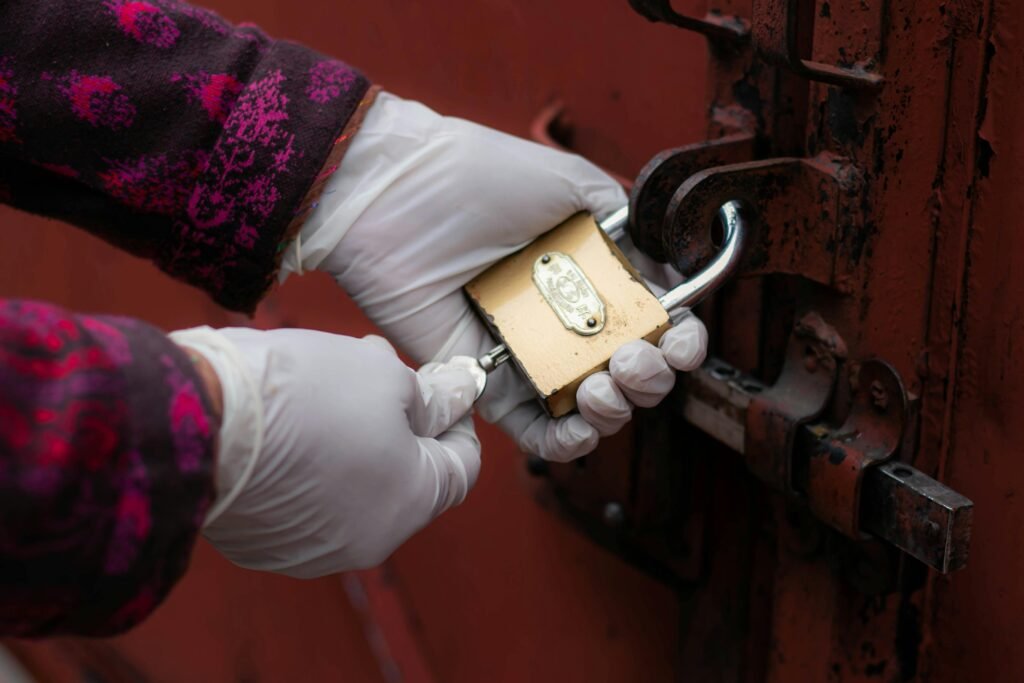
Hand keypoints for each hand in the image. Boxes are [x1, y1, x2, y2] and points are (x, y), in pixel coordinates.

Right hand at [170, 326, 479, 577]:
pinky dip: (310, 463)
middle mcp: (368, 540)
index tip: (441, 383)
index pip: (461, 465)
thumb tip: (460, 396)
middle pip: (406, 476)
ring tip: (324, 385)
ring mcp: (311, 549)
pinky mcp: (263, 543)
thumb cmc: (303, 394)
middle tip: (375, 368)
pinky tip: (287, 422)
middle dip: (399, 419)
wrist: (195, 420)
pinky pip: (306, 500)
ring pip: (355, 486)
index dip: (456, 418)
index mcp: (411, 503)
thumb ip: (431, 396)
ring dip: (355, 438)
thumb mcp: (383, 378)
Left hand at [282, 92, 706, 461]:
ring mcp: (528, 356)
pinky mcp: (487, 384)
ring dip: (617, 410)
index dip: (679, 341)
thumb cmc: (479, 177)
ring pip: (590, 409)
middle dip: (651, 379)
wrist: (397, 194)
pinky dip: (567, 443)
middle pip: (630, 374)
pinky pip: (535, 432)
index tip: (681, 339)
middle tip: (632, 358)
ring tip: (604, 382)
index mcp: (590, 277)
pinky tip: (580, 425)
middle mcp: (564, 321)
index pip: (652, 324)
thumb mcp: (570, 183)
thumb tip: (669, 269)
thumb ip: (625, 225)